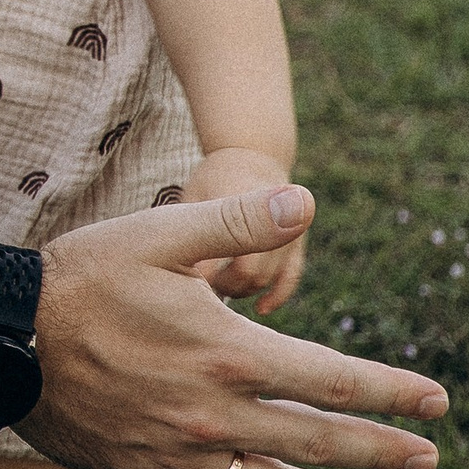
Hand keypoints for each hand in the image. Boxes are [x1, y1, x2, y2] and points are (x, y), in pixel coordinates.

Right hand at [22, 184, 442, 468]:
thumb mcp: (158, 234)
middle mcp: (211, 414)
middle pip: (319, 440)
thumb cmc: (81, 276)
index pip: (334, 378)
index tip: (436, 402)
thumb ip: (236, 221)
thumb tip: (306, 203)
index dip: (392, 392)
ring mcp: (178, 454)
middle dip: (382, 451)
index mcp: (226, 351)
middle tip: (428, 460)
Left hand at [183, 148, 304, 311]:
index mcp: (232, 200)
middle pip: (245, 272)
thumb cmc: (212, 182)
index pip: (214, 249)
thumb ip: (188, 230)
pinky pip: (289, 278)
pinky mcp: (295, 245)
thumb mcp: (194, 197)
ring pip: (265, 279)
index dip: (196, 275)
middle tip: (196, 285)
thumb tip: (172, 272)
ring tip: (215, 286)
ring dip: (240, 290)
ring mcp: (285, 231)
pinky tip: (258, 309)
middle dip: (219, 285)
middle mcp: (265, 216)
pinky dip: (275, 296)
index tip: (179, 284)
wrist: (253, 160)